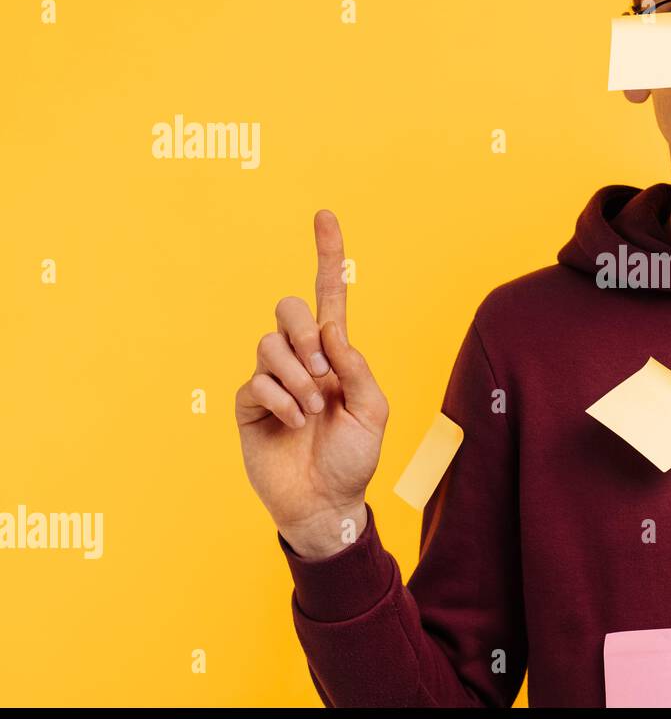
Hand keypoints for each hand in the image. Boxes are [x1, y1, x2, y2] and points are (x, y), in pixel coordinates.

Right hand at [235, 210, 389, 557]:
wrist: (327, 503)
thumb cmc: (355, 458)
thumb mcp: (373, 411)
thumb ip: (356, 367)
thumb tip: (330, 334)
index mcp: (335, 355)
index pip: (329, 295)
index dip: (328, 255)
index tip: (325, 215)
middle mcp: (301, 359)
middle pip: (289, 309)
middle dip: (304, 335)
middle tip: (322, 375)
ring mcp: (272, 380)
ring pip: (270, 345)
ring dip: (296, 378)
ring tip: (312, 412)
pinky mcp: (249, 405)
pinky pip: (256, 381)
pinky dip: (282, 401)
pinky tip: (294, 425)